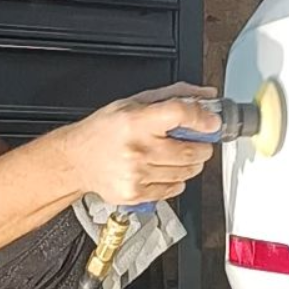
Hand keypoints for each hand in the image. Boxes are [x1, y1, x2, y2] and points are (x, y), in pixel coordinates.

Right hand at [67, 85, 219, 205]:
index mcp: (135, 121)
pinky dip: (177, 180)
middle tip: (201, 143)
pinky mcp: (136, 194)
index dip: (202, 118)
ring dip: (192, 165)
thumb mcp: (133, 103)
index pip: (179, 115)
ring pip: (185, 172)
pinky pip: (173, 189)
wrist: (77, 160)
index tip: (211, 123)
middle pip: (190, 151)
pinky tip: (165, 170)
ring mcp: (137, 174)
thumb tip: (205, 94)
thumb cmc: (104, 130)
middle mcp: (137, 148)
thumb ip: (172, 96)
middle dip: (203, 147)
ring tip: (181, 157)